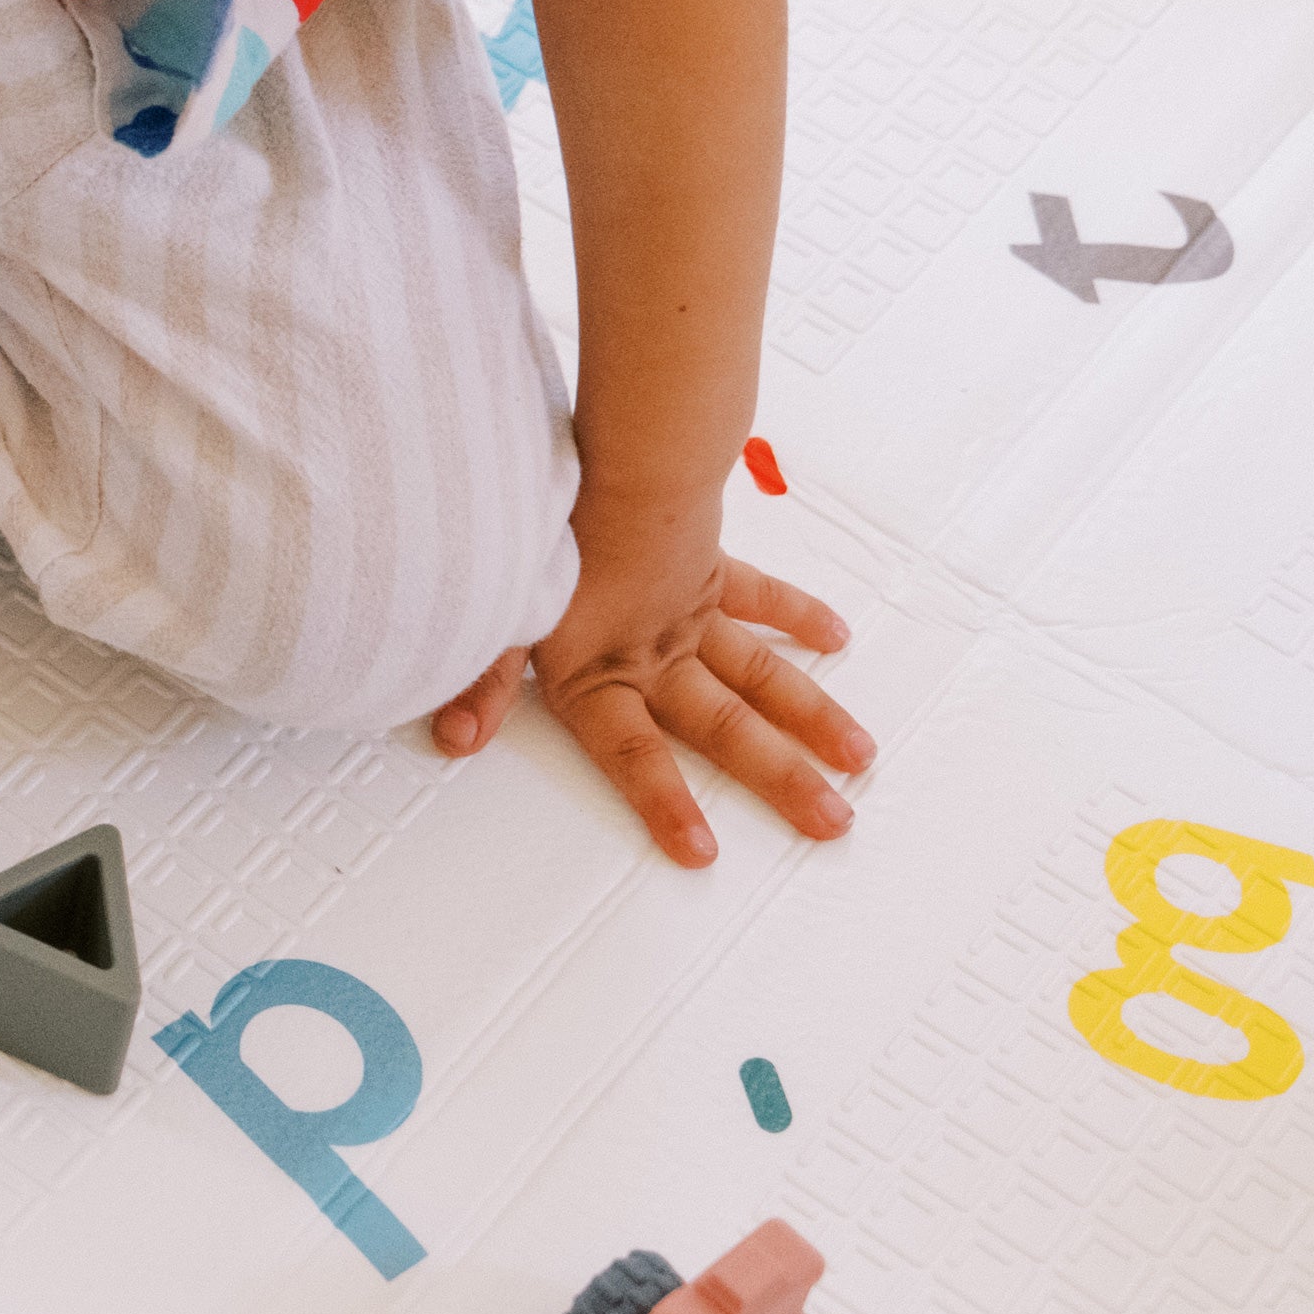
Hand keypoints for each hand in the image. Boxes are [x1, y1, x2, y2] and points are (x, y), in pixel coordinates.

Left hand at [429, 507, 873, 865]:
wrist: (610, 460)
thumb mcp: (498, 613)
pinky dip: (800, 615)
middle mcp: (657, 652)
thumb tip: (454, 740)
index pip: (633, 755)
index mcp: (601, 673)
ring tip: (860, 758)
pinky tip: (836, 638)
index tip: (703, 852)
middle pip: (726, 728)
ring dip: (813, 718)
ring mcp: (692, 612)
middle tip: (833, 821)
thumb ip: (480, 681)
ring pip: (763, 675)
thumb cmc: (550, 528)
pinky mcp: (710, 568)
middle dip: (781, 779)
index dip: (664, 805)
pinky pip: (762, 597)